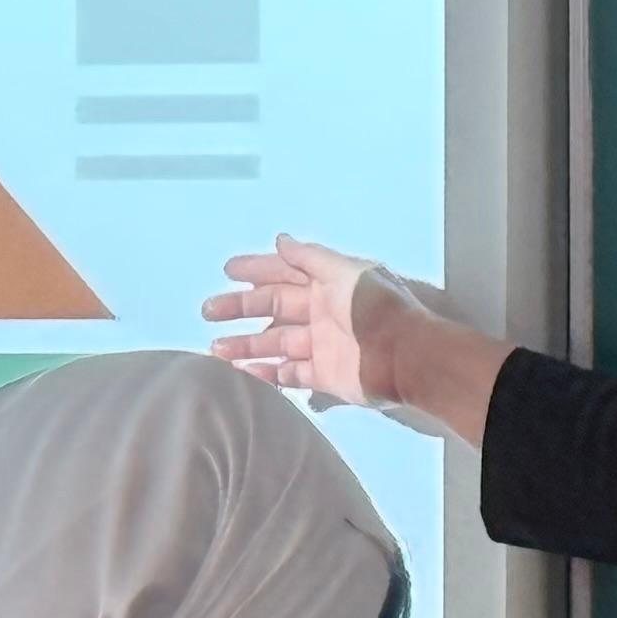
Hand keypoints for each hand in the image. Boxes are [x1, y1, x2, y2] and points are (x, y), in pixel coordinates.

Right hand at [205, 237, 390, 406]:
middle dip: (240, 308)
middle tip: (209, 311)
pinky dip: (267, 374)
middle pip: (273, 308)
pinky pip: (289, 375)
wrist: (407, 356)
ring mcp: (321, 346)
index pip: (285, 274)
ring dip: (246, 344)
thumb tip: (281, 240)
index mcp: (327, 286)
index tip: (228, 270)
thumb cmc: (377, 309)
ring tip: (216, 349)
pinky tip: (244, 372)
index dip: (258, 270)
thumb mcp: (346, 273)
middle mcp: (321, 313)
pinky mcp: (324, 377)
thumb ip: (312, 258)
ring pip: (275, 343)